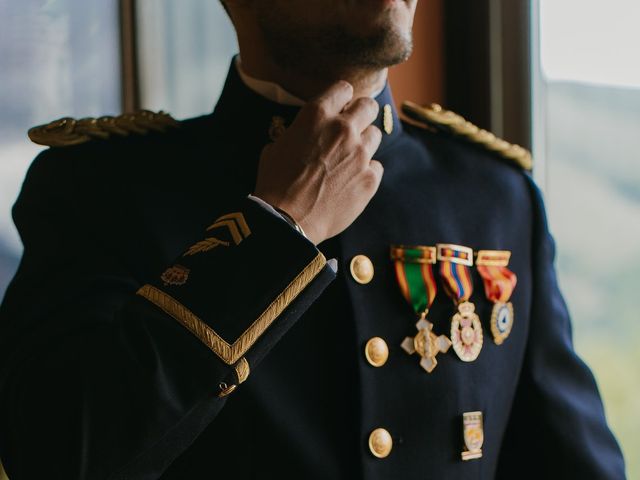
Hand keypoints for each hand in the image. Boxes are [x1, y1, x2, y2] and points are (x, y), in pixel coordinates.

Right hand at [254, 81, 383, 244]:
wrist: (287, 220)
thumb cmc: (275, 183)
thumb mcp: (276, 147)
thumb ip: (298, 133)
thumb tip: (304, 135)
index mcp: (317, 115)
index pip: (343, 89)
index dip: (341, 98)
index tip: (340, 106)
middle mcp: (343, 129)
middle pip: (368, 106)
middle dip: (361, 113)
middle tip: (352, 126)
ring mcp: (360, 154)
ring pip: (375, 135)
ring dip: (363, 143)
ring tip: (349, 158)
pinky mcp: (370, 179)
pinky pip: (376, 166)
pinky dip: (366, 171)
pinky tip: (351, 180)